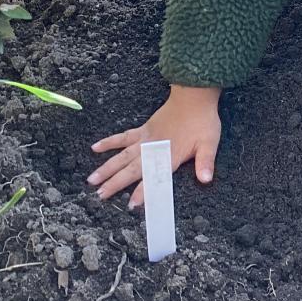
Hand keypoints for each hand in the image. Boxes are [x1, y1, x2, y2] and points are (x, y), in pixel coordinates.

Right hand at [87, 84, 221, 208]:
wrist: (194, 96)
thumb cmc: (203, 120)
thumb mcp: (209, 143)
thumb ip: (205, 162)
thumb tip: (206, 179)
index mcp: (170, 155)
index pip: (155, 177)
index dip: (144, 191)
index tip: (131, 204)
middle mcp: (154, 148)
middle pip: (132, 169)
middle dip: (116, 183)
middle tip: (100, 196)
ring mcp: (145, 138)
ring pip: (122, 156)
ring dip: (107, 168)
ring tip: (92, 180)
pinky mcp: (143, 129)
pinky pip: (123, 137)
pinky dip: (109, 142)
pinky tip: (95, 147)